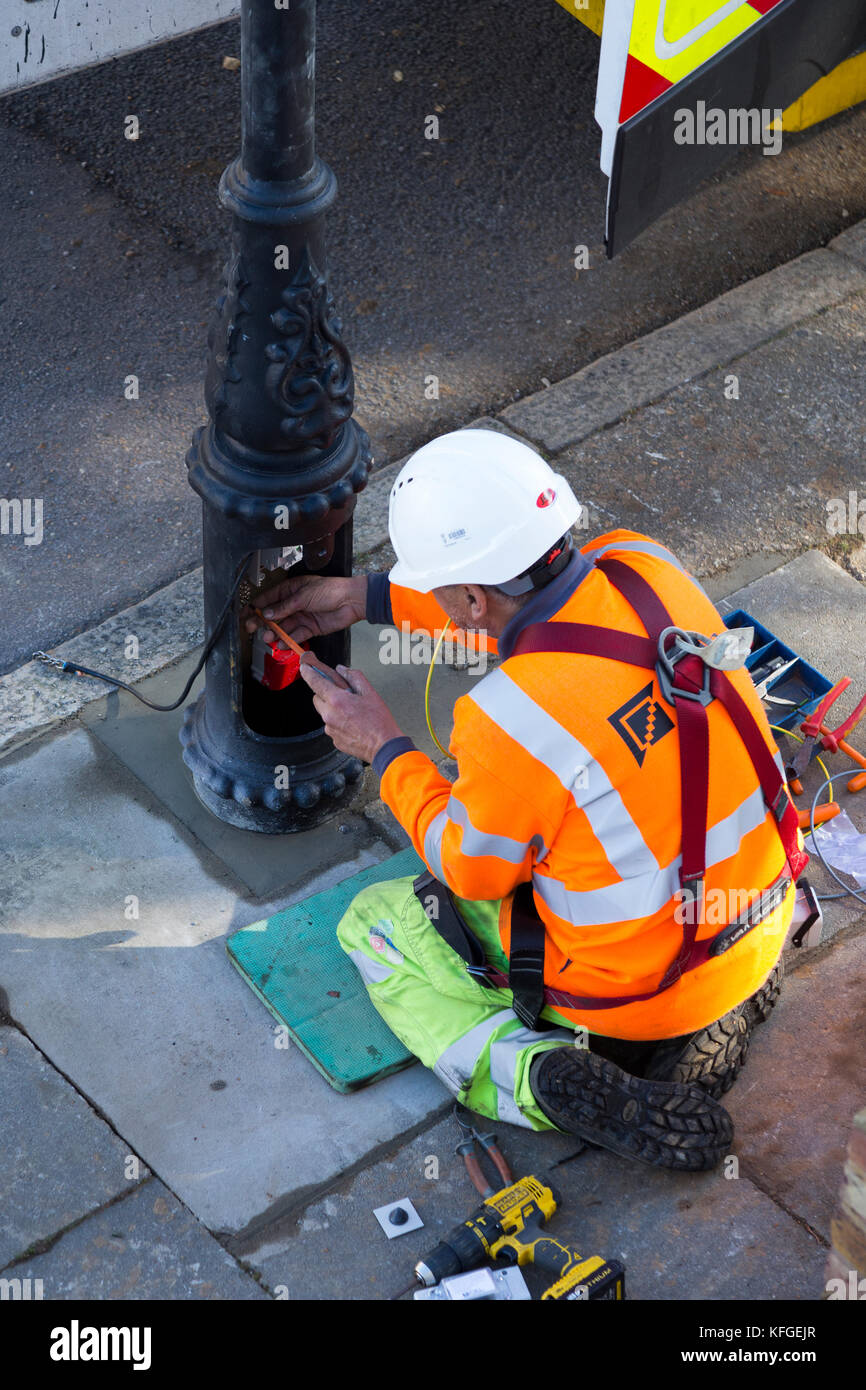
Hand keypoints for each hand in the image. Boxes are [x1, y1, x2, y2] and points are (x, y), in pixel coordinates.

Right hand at [243, 573, 366, 644]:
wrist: (351, 601)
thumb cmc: (331, 590)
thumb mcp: (304, 596)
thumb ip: (284, 606)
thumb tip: (267, 613)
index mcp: (291, 589)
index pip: (269, 598)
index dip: (256, 606)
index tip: (246, 614)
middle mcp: (294, 603)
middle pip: (274, 614)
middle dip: (262, 622)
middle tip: (252, 629)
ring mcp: (302, 616)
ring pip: (284, 627)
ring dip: (275, 633)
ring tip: (267, 638)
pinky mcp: (310, 628)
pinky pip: (296, 635)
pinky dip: (289, 640)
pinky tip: (282, 644)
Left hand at [299, 659, 404, 763]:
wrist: (384, 747)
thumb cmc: (379, 722)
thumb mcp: (370, 693)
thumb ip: (354, 677)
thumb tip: (342, 670)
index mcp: (337, 700)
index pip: (315, 682)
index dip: (308, 672)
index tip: (305, 667)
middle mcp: (329, 715)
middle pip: (317, 698)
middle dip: (326, 694)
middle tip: (343, 695)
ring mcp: (330, 729)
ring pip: (325, 713)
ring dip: (333, 710)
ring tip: (352, 713)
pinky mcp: (334, 740)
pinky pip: (331, 726)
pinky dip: (338, 723)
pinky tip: (353, 724)